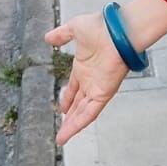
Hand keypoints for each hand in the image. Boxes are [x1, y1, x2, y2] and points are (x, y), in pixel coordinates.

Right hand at [44, 11, 128, 144]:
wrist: (118, 30)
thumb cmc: (101, 27)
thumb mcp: (74, 29)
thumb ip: (61, 35)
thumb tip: (48, 38)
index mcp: (83, 68)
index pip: (74, 88)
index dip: (67, 99)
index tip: (61, 109)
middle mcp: (91, 80)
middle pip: (78, 104)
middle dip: (69, 117)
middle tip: (61, 129)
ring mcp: (97, 88)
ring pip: (83, 112)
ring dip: (72, 125)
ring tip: (62, 138)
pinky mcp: (104, 93)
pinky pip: (90, 112)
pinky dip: (80, 123)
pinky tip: (70, 132)